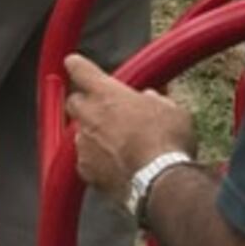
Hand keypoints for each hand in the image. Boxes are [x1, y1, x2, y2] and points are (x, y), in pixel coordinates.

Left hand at [63, 54, 196, 197]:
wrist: (159, 181)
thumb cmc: (167, 142)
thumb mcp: (170, 110)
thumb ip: (153, 99)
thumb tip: (148, 98)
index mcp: (106, 93)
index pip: (79, 69)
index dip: (78, 65)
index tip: (75, 64)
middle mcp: (88, 114)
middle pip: (74, 102)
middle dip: (86, 104)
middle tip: (106, 112)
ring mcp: (83, 142)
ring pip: (79, 132)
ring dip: (93, 134)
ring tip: (118, 145)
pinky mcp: (85, 168)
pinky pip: (85, 159)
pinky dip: (95, 160)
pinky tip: (115, 166)